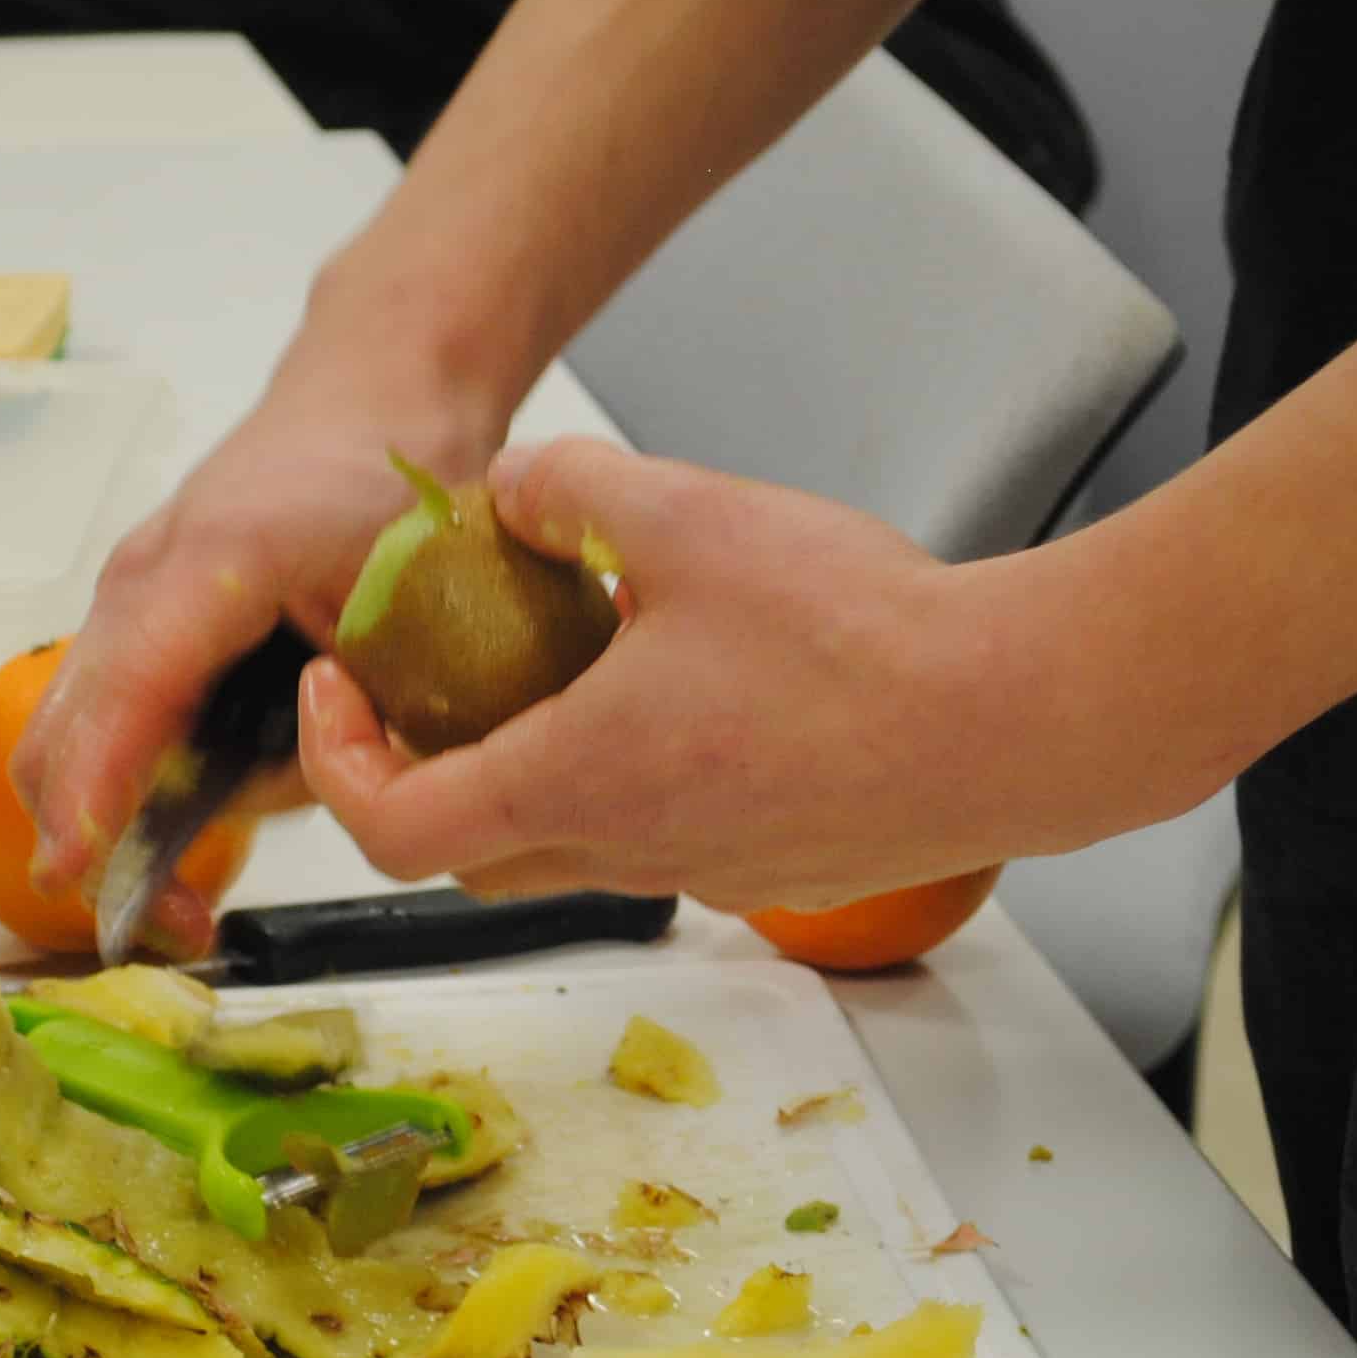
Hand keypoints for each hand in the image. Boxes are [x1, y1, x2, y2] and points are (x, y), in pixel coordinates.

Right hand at [9, 346, 512, 900]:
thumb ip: (374, 702)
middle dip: (92, 841)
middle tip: (181, 925)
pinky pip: (107, 719)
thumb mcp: (409, 595)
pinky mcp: (139, 624)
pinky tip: (199, 828)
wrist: (375, 392)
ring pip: (72, 734)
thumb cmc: (396, 482)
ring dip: (111, 823)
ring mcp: (128, 601)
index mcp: (209, 565)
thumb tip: (342, 803)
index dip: (101, 792)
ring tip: (194, 902)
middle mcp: (141, 583)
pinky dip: (129, 785)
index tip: (84, 874)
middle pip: (61, 731)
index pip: (127, 693)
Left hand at [297, 438, 1069, 914]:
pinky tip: (683, 687)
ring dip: (531, 772)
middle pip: (469, 855)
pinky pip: (665, 835)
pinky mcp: (778, 862)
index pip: (395, 827)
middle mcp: (632, 849)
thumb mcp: (684, 511)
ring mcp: (710, 869)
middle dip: (417, 774)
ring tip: (560, 665)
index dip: (338, 763)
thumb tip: (510, 493)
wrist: (1017, 718)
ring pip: (570, 848)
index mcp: (579, 780)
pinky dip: (629, 779)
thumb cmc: (861, 638)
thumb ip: (569, 488)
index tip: (342, 688)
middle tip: (422, 687)